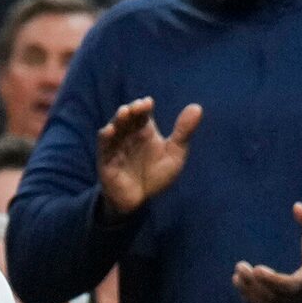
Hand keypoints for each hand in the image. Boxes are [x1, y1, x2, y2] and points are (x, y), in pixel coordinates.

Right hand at [96, 98, 201, 215]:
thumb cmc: (155, 175)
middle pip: (128, 116)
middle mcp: (128, 133)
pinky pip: (104, 145)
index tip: (149, 103)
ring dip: (118, 119)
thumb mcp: (174, 154)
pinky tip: (110, 131)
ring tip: (124, 112)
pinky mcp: (106, 159)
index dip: (144, 105)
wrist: (140, 200)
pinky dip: (106, 136)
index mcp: (144, 129)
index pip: (143, 112)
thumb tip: (197, 107)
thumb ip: (183, 132)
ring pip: (114, 126)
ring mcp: (116, 145)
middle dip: (132, 109)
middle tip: (139, 106)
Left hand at [232, 204, 301, 302]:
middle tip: (240, 267)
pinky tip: (241, 285)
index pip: (294, 286)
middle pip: (279, 298)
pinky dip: (252, 302)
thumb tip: (297, 208)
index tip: (256, 269)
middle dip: (256, 285)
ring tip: (237, 276)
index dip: (274, 281)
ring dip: (250, 294)